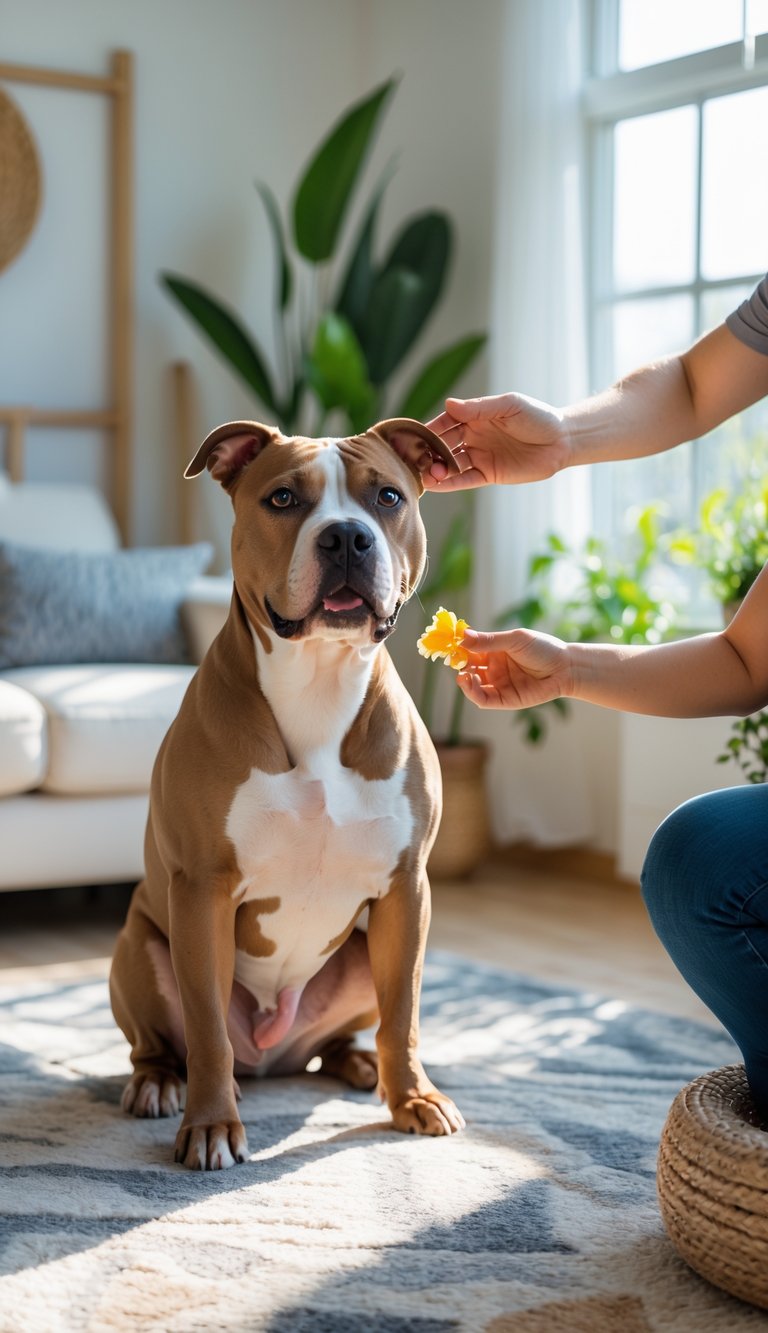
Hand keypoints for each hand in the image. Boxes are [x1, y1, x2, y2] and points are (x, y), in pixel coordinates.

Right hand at [424, 392, 569, 490]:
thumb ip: (479, 407)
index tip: (412, 437)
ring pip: (451, 464)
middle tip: (414, 460)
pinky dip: (450, 483)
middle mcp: (473, 437)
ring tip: (427, 475)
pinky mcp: (488, 475)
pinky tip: (436, 485)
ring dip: (437, 469)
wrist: (562, 441)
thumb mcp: (509, 406)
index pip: (445, 423)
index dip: (429, 430)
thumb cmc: (537, 417)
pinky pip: (465, 480)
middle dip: (428, 452)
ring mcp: (479, 457)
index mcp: (475, 417)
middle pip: (443, 445)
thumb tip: (449, 404)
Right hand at [456, 627, 571, 709]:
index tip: (448, 644)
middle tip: (452, 660)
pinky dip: (472, 693)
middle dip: (458, 664)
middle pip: (467, 667)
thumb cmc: (543, 649)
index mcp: (494, 651)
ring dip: (463, 680)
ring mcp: (498, 684)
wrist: (565, 668)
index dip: (458, 648)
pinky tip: (470, 681)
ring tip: (463, 674)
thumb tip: (462, 635)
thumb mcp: (515, 640)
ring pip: (472, 685)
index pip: (469, 649)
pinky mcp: (504, 700)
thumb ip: (489, 640)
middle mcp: (493, 668)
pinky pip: (483, 699)